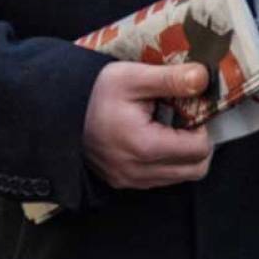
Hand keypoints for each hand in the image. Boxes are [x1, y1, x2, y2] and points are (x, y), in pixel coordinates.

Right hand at [82, 61, 212, 189]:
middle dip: (197, 143)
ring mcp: (131, 180)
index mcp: (145, 146)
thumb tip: (202, 78)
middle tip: (182, 117)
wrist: (55, 108)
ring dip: (182, 154)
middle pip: (196, 169)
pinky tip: (150, 137)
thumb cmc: (93, 91)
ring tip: (165, 126)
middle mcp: (140, 171)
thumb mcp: (130, 77)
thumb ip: (169, 79)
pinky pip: (159, 179)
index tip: (187, 107)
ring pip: (179, 177)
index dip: (201, 126)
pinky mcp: (122, 182)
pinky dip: (164, 161)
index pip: (200, 148)